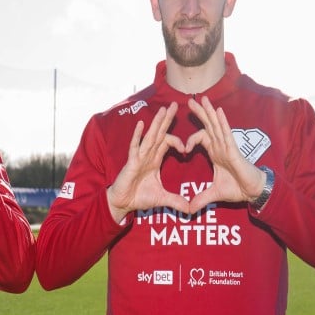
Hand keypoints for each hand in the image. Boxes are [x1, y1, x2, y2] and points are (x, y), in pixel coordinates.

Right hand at [107, 102, 189, 221]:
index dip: (178, 141)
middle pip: (159, 134)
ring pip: (150, 136)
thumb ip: (176, 201)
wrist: (123, 203)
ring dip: (156, 123)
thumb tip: (191, 209)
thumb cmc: (139, 197)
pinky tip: (141, 124)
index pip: (167, 143)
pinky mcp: (131, 162)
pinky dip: (138, 136)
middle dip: (167, 120)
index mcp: (155, 160)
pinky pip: (135, 147)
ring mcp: (138, 157)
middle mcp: (147, 155)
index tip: (187, 149)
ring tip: (163, 109)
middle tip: (175, 105)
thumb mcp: (162, 199)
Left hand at [184, 97, 265, 212]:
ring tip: (202, 99)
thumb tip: (189, 209)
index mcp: (215, 152)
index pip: (201, 138)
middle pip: (208, 126)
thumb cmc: (237, 188)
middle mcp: (220, 146)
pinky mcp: (234, 149)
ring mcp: (227, 146)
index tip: (182, 149)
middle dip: (199, 113)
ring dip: (209, 112)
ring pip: (216, 125)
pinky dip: (222, 122)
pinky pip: (226, 133)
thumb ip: (201, 199)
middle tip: (189, 100)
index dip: (190, 140)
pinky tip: (218, 110)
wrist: (252, 191)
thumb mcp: (214, 194)